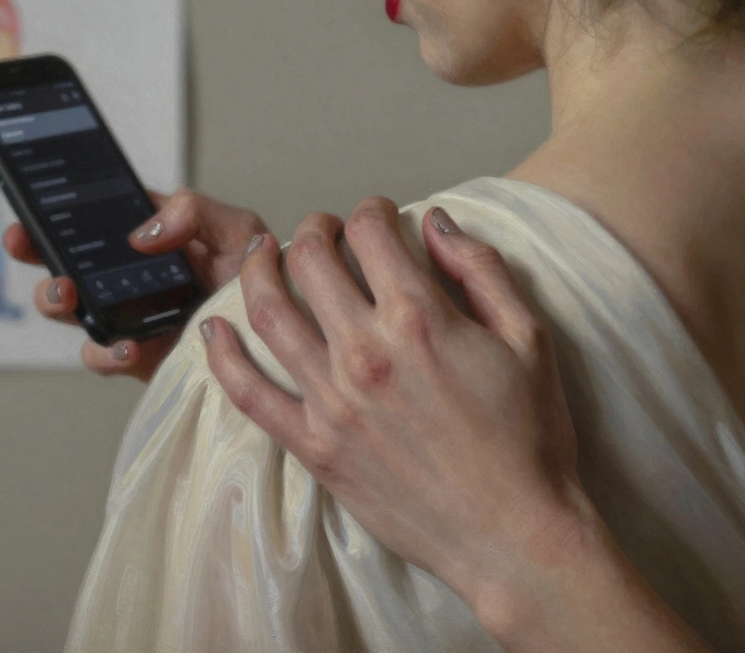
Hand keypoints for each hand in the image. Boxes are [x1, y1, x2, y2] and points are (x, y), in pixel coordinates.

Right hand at [5, 187, 267, 381]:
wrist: (287, 336)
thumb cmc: (263, 276)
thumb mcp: (237, 229)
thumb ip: (194, 212)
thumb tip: (141, 233)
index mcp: (150, 240)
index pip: (92, 222)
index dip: (52, 216)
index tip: (27, 215)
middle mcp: (131, 279)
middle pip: (68, 265)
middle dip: (36, 254)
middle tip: (25, 244)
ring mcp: (131, 320)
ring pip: (75, 313)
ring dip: (57, 301)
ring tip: (65, 294)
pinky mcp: (141, 359)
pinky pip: (106, 358)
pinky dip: (106, 353)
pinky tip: (124, 346)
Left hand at [202, 199, 709, 651]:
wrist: (513, 533)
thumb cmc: (529, 440)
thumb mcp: (529, 338)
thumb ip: (479, 270)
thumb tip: (436, 222)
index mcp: (419, 318)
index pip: (371, 233)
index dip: (372, 211)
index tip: (378, 216)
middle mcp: (365, 352)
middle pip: (311, 261)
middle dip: (316, 230)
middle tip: (326, 231)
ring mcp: (332, 401)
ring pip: (268, 312)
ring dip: (260, 271)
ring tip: (266, 255)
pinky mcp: (313, 447)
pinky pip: (249, 393)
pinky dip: (223, 356)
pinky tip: (214, 329)